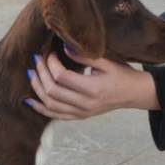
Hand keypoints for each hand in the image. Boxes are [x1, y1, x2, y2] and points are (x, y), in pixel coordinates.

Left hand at [24, 47, 159, 119]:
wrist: (134, 93)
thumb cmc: (123, 74)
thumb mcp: (107, 62)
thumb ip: (85, 56)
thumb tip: (64, 47)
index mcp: (93, 89)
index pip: (62, 77)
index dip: (51, 64)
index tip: (50, 53)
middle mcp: (85, 104)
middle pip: (52, 91)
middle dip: (41, 73)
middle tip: (37, 59)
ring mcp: (82, 113)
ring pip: (50, 104)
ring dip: (37, 89)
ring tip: (32, 73)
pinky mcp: (79, 117)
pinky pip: (55, 115)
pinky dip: (40, 108)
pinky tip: (29, 100)